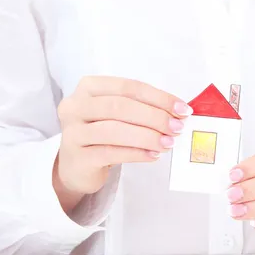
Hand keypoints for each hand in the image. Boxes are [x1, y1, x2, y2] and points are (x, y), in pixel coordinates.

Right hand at [54, 76, 191, 209]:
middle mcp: (75, 106)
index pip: (127, 87)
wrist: (77, 167)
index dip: (157, 97)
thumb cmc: (102, 135)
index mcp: (88, 88)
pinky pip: (110, 153)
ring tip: (168, 143)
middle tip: (177, 127)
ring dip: (147, 136)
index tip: (182, 109)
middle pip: (120, 106)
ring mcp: (72, 132)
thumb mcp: (117, 115)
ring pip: (114, 130)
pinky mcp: (77, 157)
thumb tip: (178, 112)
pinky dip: (136, 153)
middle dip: (154, 117)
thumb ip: (141, 108)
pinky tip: (153, 155)